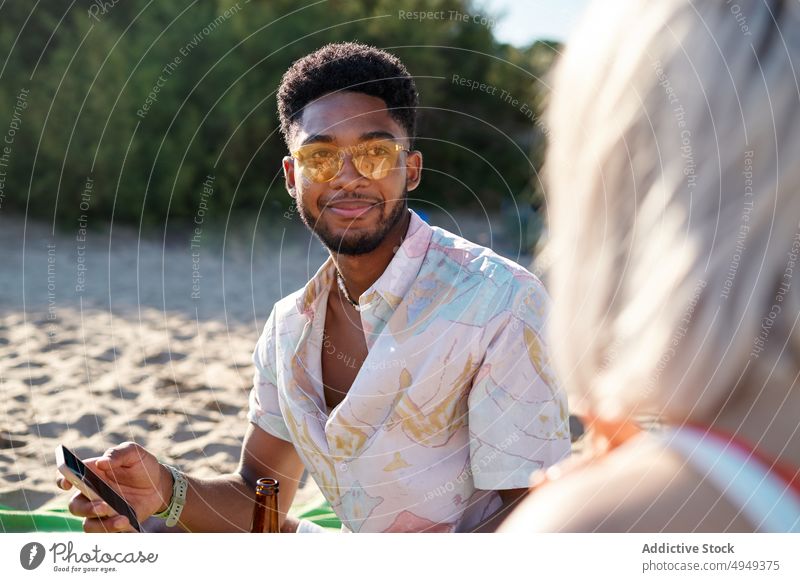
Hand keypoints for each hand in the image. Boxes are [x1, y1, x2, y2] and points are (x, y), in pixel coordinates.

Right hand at [56, 442, 172, 532]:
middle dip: (86, 509)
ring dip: (102, 524)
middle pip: (75, 506)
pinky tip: (127, 522)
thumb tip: (101, 463)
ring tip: (121, 518)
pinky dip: (115, 531)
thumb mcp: (134, 453)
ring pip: (89, 524)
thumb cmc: (142, 465)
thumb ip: (118, 453)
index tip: (67, 484)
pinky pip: (107, 533)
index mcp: (91, 473)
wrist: (159, 484)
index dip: (62, 480)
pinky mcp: (113, 523)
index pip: (67, 476)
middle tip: (104, 506)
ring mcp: (101, 510)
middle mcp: (91, 494)